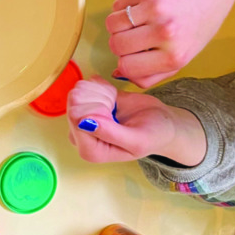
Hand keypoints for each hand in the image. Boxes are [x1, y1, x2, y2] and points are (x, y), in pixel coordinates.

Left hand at [65, 77, 205, 165]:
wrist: (161, 123)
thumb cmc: (153, 135)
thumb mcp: (137, 139)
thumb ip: (111, 134)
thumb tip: (83, 122)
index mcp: (90, 151)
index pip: (74, 118)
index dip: (96, 108)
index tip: (113, 113)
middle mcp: (81, 135)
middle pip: (74, 101)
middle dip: (100, 99)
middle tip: (115, 109)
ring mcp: (82, 117)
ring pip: (79, 90)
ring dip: (102, 92)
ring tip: (115, 105)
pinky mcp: (87, 103)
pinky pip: (86, 84)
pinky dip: (103, 86)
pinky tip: (113, 98)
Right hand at [107, 0, 234, 87]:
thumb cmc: (193, 31)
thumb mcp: (179, 61)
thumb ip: (149, 76)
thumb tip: (116, 73)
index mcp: (173, 57)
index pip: (126, 66)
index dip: (124, 62)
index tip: (132, 56)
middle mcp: (165, 33)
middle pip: (116, 45)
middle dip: (119, 43)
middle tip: (133, 37)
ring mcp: (156, 9)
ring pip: (112, 23)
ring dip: (118, 25)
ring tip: (134, 23)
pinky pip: (117, 5)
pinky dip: (123, 8)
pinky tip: (139, 8)